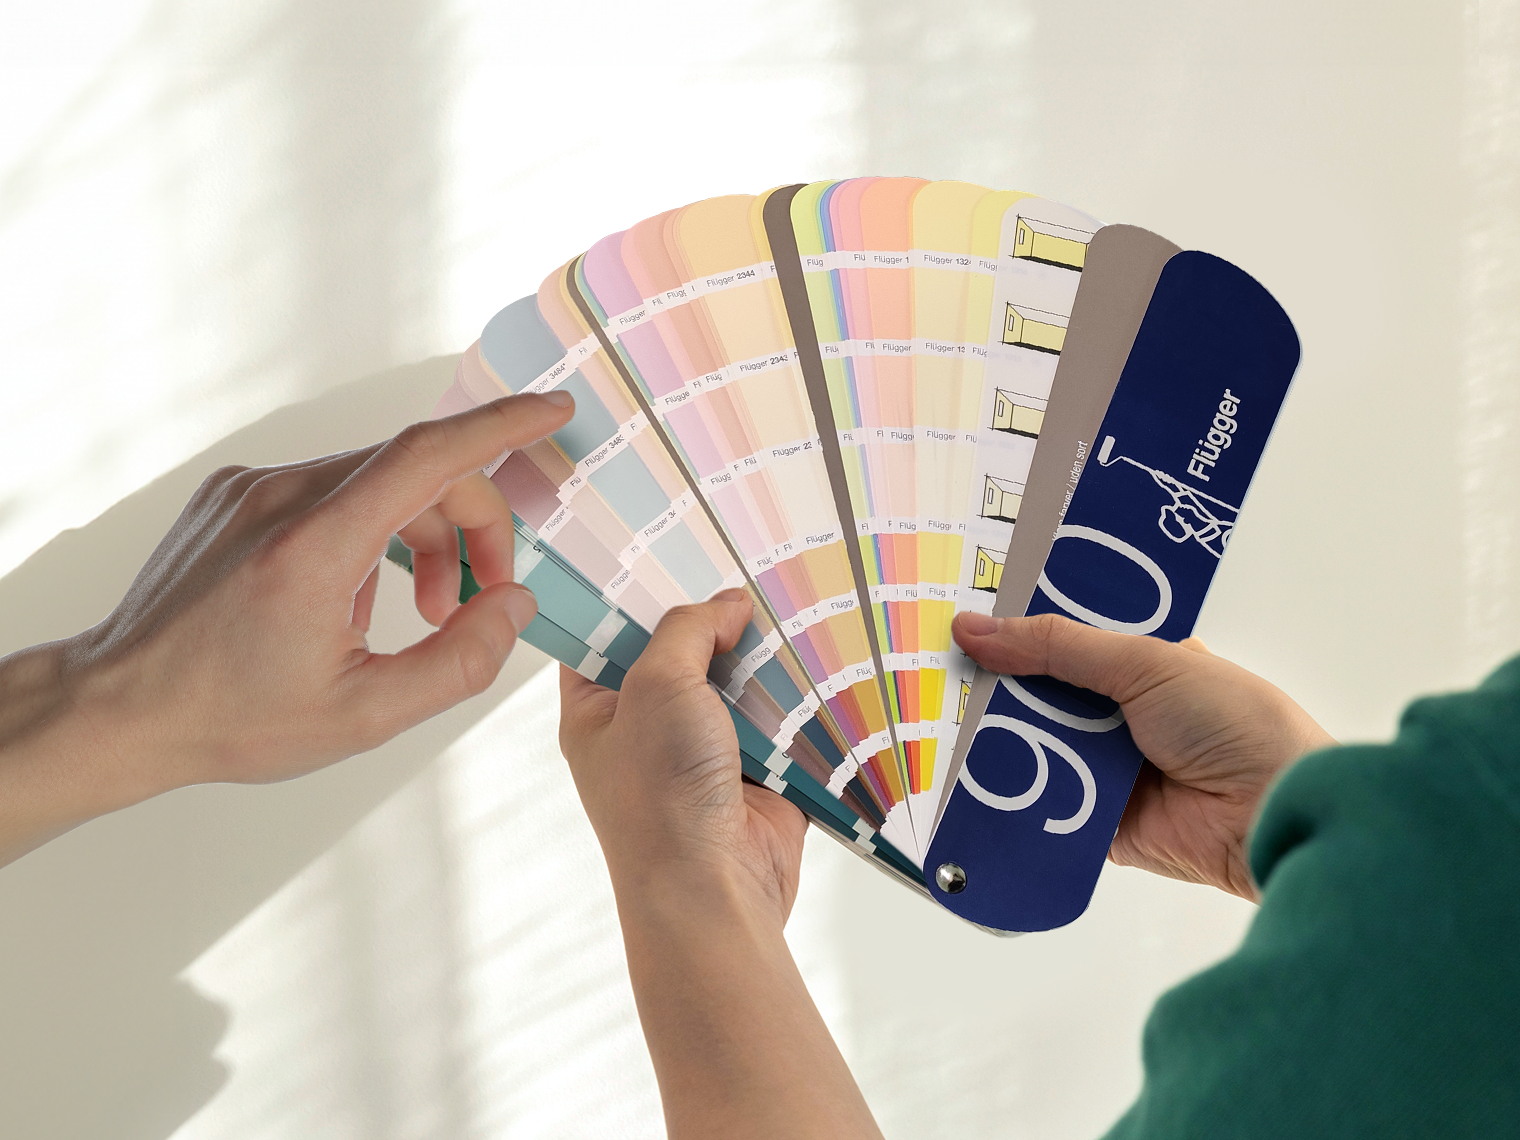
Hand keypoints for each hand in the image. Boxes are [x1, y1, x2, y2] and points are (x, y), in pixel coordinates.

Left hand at [0, 392, 572, 864]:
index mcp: (314, 547)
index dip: (503, 426)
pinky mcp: (237, 493)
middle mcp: (281, 498)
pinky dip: (371, 531)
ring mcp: (253, 488)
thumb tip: (513, 605)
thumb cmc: (230, 717)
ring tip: (421, 610)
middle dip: (471, 525)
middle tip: (481, 599)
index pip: (428, 453)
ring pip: (378, 479)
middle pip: (417, 470)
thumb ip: (459, 661)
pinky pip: (334, 489)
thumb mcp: (363, 716)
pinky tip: (355, 600)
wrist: (119, 707)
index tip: (554, 412)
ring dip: (422, 534)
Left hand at [558, 591, 806, 921]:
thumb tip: (728, 605)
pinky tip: (817, 656)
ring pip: (737, 684)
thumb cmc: (660, 798)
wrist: (715, 893)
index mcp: (597, 710)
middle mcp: (646, 728)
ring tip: (790, 602)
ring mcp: (703, 751)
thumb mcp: (657, 687)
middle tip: (743, 569)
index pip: (604, 636)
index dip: (632, 596)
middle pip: (682, 654)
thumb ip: (688, 631)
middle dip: (714, 622)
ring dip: (762, 657)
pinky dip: (798, 697)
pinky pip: (780, 721)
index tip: (665, 550)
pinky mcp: (756, 772)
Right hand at [952, 611, 1335, 899]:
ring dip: (995, 737)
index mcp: (1142, 664)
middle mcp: (1121, 715)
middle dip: (994, 684)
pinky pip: (1040, 804)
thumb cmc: (1234, 723)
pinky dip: (1009, 794)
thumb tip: (974, 628)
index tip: (961, 617)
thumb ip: (1055, 647)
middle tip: (932, 666)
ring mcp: (1107, 770)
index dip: (1018, 629)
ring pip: (1032, 747)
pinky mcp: (1096, 825)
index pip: (1066, 640)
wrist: (1274, 814)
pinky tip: (963, 776)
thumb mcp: (1143, 662)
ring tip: (936, 716)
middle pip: (1040, 694)